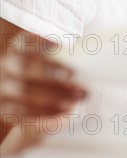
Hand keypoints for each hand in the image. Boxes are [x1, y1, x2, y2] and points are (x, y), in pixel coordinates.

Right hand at [0, 20, 86, 155]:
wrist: (27, 95)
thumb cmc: (51, 67)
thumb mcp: (52, 53)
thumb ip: (64, 48)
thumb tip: (87, 43)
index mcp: (19, 46)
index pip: (28, 42)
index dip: (43, 44)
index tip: (62, 48)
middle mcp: (6, 65)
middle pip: (27, 69)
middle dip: (53, 75)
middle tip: (76, 78)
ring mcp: (2, 87)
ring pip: (25, 93)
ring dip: (53, 97)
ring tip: (77, 98)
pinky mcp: (4, 109)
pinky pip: (23, 114)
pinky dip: (45, 115)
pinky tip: (65, 113)